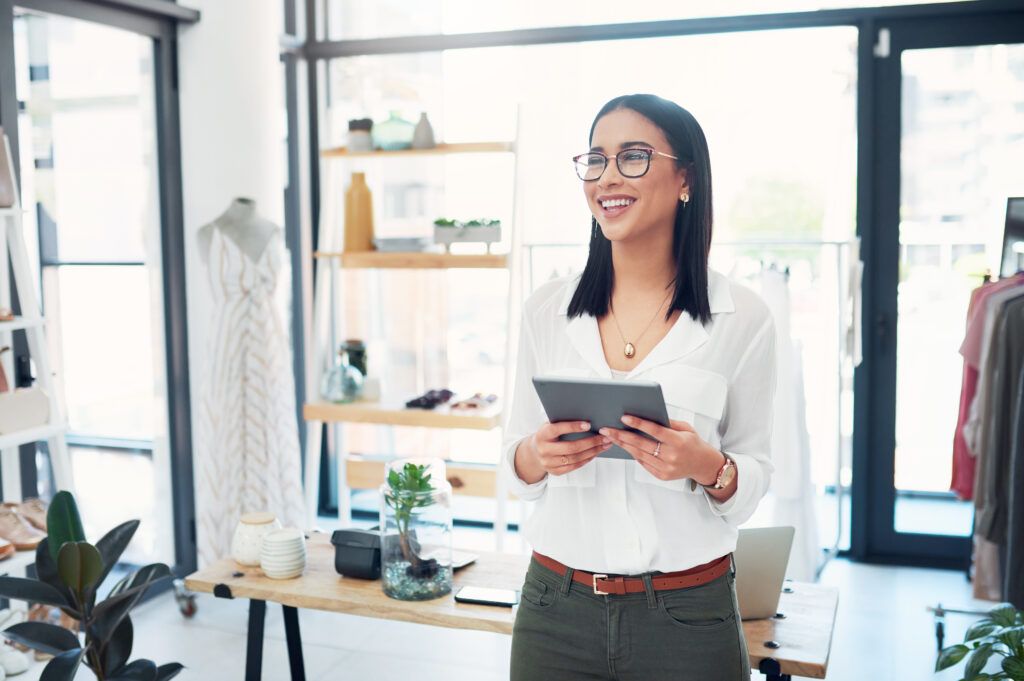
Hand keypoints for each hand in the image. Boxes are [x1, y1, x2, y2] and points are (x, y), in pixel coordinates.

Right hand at [525, 420, 611, 476]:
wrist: (534, 452)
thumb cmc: (547, 435)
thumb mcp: (549, 425)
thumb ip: (562, 421)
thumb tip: (585, 415)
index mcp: (542, 434)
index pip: (557, 429)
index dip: (572, 427)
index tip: (588, 424)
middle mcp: (544, 450)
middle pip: (570, 447)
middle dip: (590, 442)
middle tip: (604, 437)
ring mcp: (549, 462)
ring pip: (575, 458)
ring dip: (592, 452)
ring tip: (604, 445)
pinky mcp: (555, 471)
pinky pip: (574, 466)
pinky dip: (587, 459)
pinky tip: (595, 453)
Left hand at [600, 415, 723, 483]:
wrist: (703, 465)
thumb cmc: (693, 443)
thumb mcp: (686, 428)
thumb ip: (668, 422)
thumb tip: (647, 414)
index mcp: (678, 442)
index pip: (655, 431)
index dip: (638, 424)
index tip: (624, 417)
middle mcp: (671, 456)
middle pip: (642, 444)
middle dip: (622, 435)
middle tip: (607, 429)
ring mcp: (666, 468)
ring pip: (639, 455)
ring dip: (623, 445)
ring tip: (610, 436)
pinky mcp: (661, 476)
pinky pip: (643, 463)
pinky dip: (633, 454)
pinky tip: (624, 445)